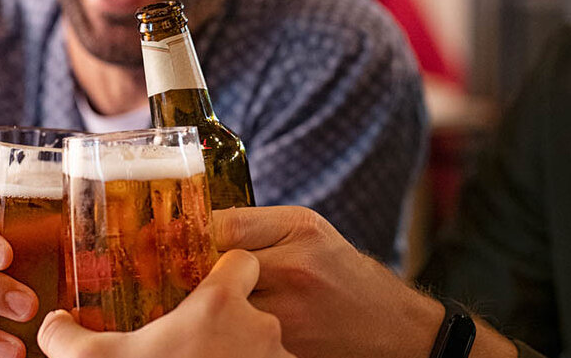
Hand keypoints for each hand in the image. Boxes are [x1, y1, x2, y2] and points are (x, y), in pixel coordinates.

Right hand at [36, 250, 294, 357]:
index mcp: (219, 305)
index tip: (203, 288)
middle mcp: (260, 329)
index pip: (241, 261)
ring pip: (266, 347)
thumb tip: (52, 323)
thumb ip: (68, 337)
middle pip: (254, 308)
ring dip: (245, 356)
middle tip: (198, 344)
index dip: (224, 270)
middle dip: (231, 325)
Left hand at [212, 206, 445, 357]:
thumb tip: (199, 226)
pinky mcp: (285, 349)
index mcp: (298, 232)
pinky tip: (236, 325)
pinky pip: (239, 335)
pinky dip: (231, 330)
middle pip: (217, 269)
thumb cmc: (341, 272)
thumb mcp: (306, 229)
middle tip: (194, 274)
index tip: (183, 241)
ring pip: (224, 307)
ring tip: (220, 302)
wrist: (388, 326)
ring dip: (216, 304)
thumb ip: (255, 224)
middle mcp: (294, 271)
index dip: (195, 235)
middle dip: (201, 272)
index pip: (220, 227)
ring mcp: (289, 316)